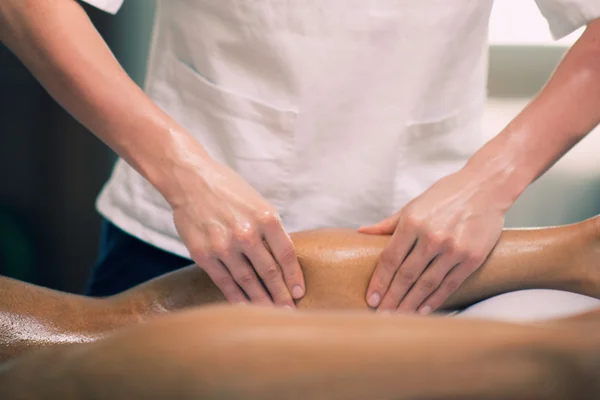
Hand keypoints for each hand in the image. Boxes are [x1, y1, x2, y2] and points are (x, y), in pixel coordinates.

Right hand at [169, 157, 304, 307]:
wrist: (190, 180)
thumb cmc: (228, 190)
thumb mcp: (257, 203)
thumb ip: (270, 230)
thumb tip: (283, 261)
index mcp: (265, 217)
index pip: (286, 254)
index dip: (294, 276)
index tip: (300, 292)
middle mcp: (246, 233)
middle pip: (269, 272)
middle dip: (281, 295)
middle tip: (290, 312)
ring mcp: (223, 245)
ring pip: (247, 281)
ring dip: (262, 300)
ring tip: (271, 313)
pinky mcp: (203, 253)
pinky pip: (224, 281)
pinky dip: (236, 297)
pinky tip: (245, 307)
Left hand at [360, 169, 506, 313]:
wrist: (486, 187)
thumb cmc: (445, 195)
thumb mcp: (414, 205)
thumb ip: (388, 223)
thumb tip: (361, 232)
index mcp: (413, 222)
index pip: (390, 259)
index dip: (379, 281)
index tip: (371, 298)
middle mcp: (432, 236)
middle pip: (406, 275)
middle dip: (391, 298)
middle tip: (380, 315)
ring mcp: (453, 248)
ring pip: (426, 284)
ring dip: (411, 304)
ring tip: (398, 317)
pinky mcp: (471, 258)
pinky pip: (449, 284)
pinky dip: (435, 299)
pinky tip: (423, 310)